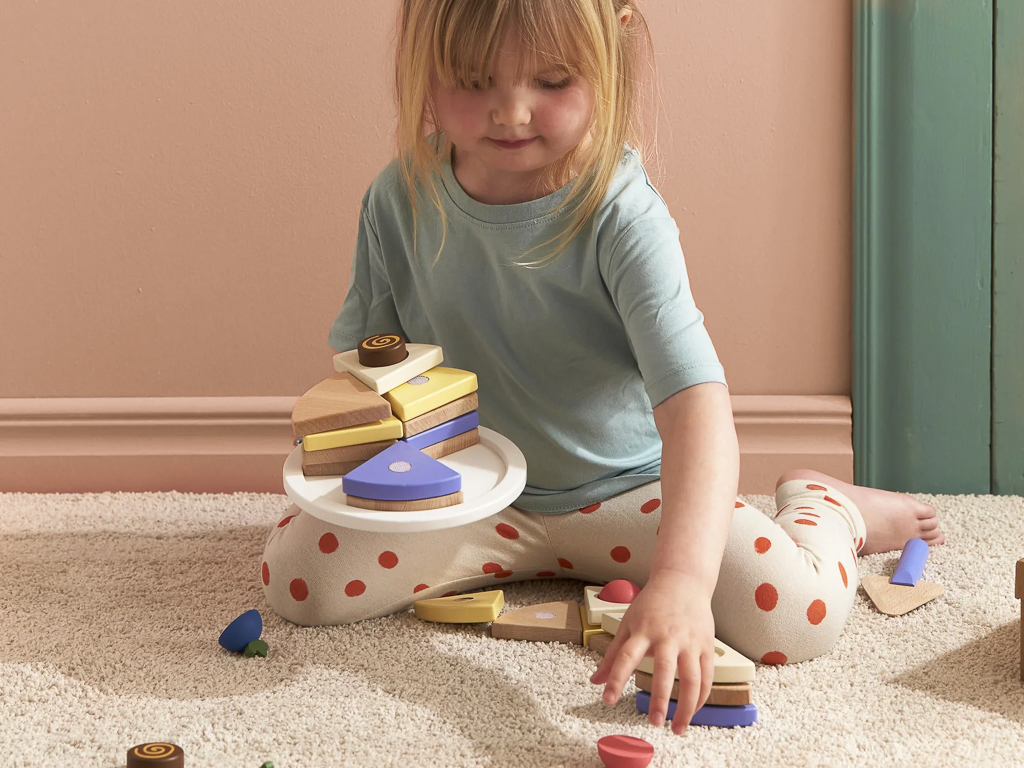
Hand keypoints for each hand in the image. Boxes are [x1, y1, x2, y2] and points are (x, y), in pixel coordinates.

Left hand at [588, 572, 715, 734]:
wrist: (683, 581)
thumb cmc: (652, 604)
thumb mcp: (628, 623)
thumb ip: (612, 655)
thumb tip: (594, 681)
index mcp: (643, 630)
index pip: (626, 656)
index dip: (616, 678)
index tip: (608, 700)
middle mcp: (667, 636)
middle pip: (664, 670)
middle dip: (660, 698)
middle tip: (654, 723)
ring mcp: (690, 641)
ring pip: (692, 678)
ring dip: (686, 706)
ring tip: (677, 728)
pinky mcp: (706, 645)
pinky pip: (707, 676)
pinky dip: (701, 698)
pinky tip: (692, 711)